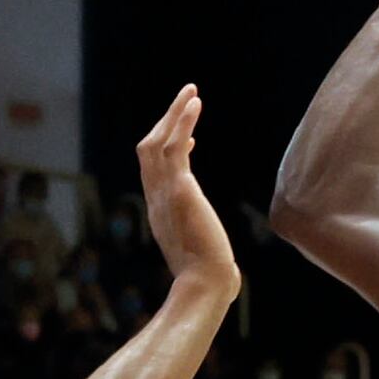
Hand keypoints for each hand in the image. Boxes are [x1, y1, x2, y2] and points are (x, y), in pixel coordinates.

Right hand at [134, 85, 231, 299]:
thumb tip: (230, 276)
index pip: (154, 173)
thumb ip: (209, 254)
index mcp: (160, 214)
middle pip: (148, 150)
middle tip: (185, 100)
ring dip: (173, 113)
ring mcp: (164, 193)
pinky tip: (194, 103)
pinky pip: (174, 145)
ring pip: (157, 141)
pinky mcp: (180, 189)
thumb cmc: (211, 283)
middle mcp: (156, 200)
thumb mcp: (204, 260)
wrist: (206, 288)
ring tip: (191, 90)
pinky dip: (182, 121)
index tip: (191, 139)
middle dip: (165, 122)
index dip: (168, 151)